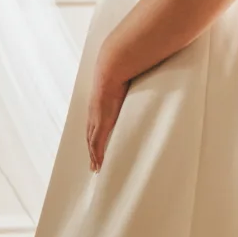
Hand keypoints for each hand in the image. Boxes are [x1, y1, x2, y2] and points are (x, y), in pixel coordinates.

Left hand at [86, 51, 129, 172]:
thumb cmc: (121, 70)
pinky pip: (96, 145)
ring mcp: (96, 119)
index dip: (95, 134)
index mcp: (99, 103)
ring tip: (96, 168)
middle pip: (90, 136)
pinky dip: (97, 156)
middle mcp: (94, 113)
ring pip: (92, 143)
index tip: (96, 144)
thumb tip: (147, 74)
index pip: (95, 122)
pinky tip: (98, 165)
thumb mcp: (128, 79)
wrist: (112, 69)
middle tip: (94, 162)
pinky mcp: (101, 124)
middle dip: (91, 149)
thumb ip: (135, 81)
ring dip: (93, 156)